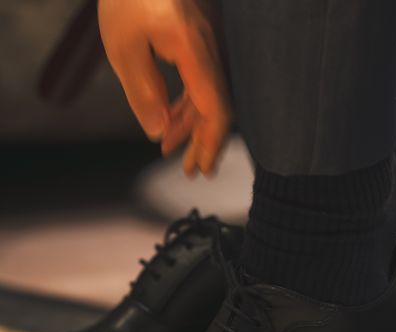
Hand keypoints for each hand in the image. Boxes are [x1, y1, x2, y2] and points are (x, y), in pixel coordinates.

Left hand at [98, 0, 231, 175]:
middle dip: (205, 143)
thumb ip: (143, 91)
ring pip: (210, 96)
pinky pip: (202, 81)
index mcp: (195, 52)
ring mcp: (209, 47)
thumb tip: (157, 131)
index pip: (216, 108)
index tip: (202, 167)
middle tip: (193, 171)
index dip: (210, 142)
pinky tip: (173, 118)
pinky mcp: (201, 44)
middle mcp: (211, 51)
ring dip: (193, 126)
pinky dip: (188, 105)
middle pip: (218, 107)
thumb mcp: (123, 47)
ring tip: (172, 150)